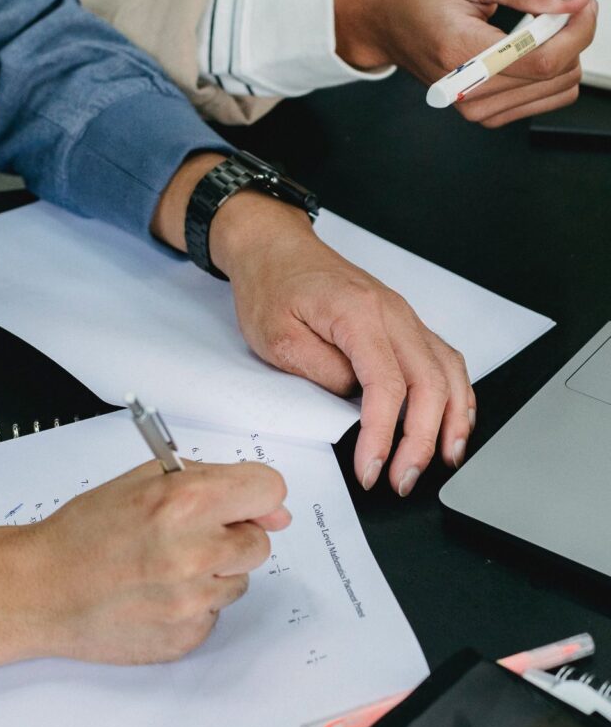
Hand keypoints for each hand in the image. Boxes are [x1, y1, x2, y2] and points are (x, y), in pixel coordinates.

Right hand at [0, 460, 288, 682]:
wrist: (41, 589)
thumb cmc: (84, 531)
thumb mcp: (142, 481)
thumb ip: (210, 481)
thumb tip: (274, 509)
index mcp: (186, 502)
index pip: (269, 489)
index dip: (255, 495)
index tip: (241, 502)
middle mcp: (196, 553)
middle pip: (260, 542)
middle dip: (231, 535)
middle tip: (186, 535)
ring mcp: (192, 601)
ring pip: (238, 580)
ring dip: (212, 571)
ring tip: (161, 566)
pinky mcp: (186, 637)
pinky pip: (214, 614)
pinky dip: (192, 603)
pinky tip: (154, 594)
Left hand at [210, 193, 474, 496]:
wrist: (274, 247)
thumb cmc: (271, 285)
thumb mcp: (276, 338)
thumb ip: (320, 372)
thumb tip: (354, 402)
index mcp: (359, 314)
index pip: (387, 386)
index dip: (383, 435)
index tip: (372, 469)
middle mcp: (392, 313)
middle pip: (429, 384)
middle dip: (422, 440)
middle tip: (404, 479)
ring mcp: (402, 316)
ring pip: (447, 372)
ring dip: (452, 420)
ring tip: (444, 460)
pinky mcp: (402, 323)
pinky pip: (443, 360)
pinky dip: (455, 394)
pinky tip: (453, 421)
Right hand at [334, 0, 597, 127]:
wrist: (377, 15)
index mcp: (460, 52)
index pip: (542, 60)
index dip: (577, 28)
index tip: (581, 1)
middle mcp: (464, 89)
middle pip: (553, 77)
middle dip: (571, 36)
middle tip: (557, 6)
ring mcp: (470, 104)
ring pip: (552, 92)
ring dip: (561, 56)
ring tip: (538, 27)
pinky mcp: (476, 109)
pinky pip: (536, 102)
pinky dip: (547, 75)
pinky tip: (530, 50)